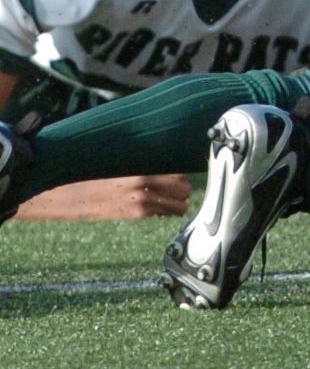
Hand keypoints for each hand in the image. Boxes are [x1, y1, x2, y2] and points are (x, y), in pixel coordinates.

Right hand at [13, 172, 191, 220]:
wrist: (67, 195)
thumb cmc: (92, 173)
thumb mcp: (119, 160)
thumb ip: (142, 160)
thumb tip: (164, 154)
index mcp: (140, 167)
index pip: (178, 169)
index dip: (183, 169)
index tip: (184, 169)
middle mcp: (143, 184)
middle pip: (183, 187)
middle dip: (183, 187)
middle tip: (178, 185)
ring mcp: (139, 202)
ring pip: (177, 204)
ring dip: (177, 201)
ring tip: (172, 197)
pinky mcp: (134, 215)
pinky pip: (162, 213)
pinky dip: (166, 210)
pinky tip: (160, 206)